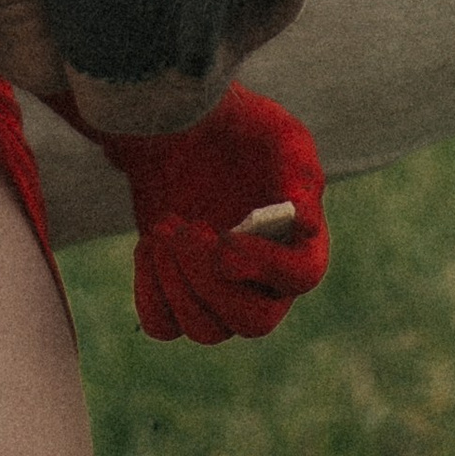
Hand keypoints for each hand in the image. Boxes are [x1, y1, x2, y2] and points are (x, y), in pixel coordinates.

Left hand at [97, 81, 329, 343]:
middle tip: (184, 228)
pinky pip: (161, 324)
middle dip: (210, 279)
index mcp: (300, 245)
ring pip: (205, 330)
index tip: (226, 241)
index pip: (301, 277)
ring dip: (177, 282)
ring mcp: (219, 293)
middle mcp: (264, 283)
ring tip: (163, 229)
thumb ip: (298, 171)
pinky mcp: (177, 290)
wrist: (181, 125)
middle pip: (251, 322)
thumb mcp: (279, 133)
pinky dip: (150, 289)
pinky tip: (149, 245)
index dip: (265, 266)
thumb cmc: (240, 129)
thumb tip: (305, 219)